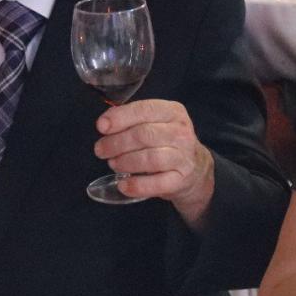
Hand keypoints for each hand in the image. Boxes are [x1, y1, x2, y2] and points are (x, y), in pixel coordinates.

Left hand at [94, 99, 214, 228]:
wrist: (194, 169)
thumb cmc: (166, 143)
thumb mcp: (155, 123)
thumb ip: (131, 120)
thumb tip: (104, 124)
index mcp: (173, 112)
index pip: (145, 110)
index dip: (121, 117)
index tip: (101, 126)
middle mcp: (181, 133)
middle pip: (144, 134)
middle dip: (117, 142)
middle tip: (101, 150)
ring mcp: (184, 157)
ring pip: (150, 158)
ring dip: (125, 162)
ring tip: (113, 164)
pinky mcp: (181, 180)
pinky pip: (157, 183)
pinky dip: (136, 185)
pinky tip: (123, 185)